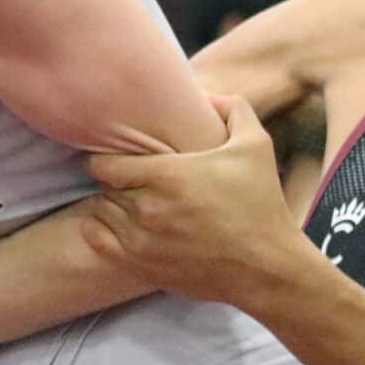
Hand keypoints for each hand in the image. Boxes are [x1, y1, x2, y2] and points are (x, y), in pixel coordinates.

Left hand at [84, 95, 305, 306]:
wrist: (267, 268)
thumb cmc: (262, 205)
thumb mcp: (256, 146)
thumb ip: (233, 110)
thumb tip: (210, 96)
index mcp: (166, 176)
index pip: (102, 164)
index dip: (107, 158)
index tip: (121, 158)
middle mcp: (147, 208)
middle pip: (103, 188)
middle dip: (113, 182)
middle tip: (130, 180)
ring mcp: (142, 241)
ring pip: (99, 214)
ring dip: (109, 206)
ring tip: (128, 202)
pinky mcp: (143, 267)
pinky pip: (98, 242)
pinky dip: (101, 231)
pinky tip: (121, 226)